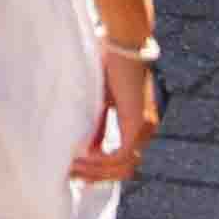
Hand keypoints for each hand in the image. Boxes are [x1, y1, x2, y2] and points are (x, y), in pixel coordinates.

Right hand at [71, 35, 156, 185]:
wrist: (124, 42)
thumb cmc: (110, 62)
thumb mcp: (101, 101)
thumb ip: (98, 126)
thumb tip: (87, 149)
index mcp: (140, 124)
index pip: (124, 160)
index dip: (101, 170)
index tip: (77, 172)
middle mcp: (147, 130)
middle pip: (124, 170)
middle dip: (97, 176)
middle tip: (72, 176)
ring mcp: (145, 128)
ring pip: (122, 167)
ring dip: (96, 171)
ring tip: (72, 168)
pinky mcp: (137, 123)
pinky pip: (119, 155)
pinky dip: (100, 161)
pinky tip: (82, 158)